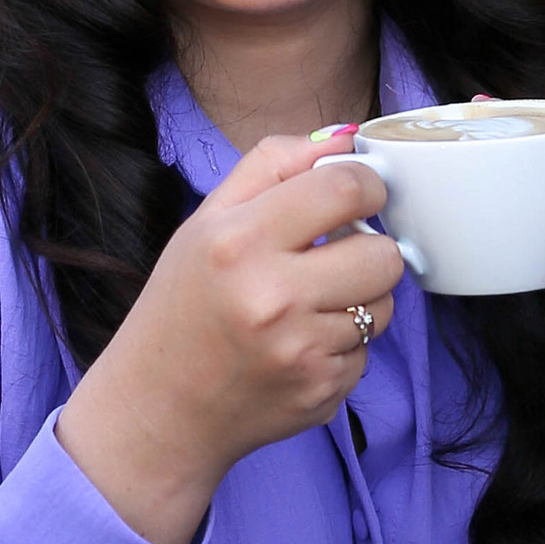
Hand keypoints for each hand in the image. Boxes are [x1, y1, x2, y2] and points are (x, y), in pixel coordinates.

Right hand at [57, 136, 402, 543]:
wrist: (161, 407)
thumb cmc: (183, 304)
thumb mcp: (207, 221)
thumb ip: (273, 166)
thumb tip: (344, 137)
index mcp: (240, 241)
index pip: (346, 189)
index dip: (366, 186)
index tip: (359, 195)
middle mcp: (273, 297)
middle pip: (382, 253)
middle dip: (369, 248)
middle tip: (336, 255)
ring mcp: (301, 351)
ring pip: (383, 305)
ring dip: (359, 299)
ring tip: (311, 304)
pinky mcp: (321, 392)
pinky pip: (367, 352)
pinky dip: (343, 346)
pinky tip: (299, 346)